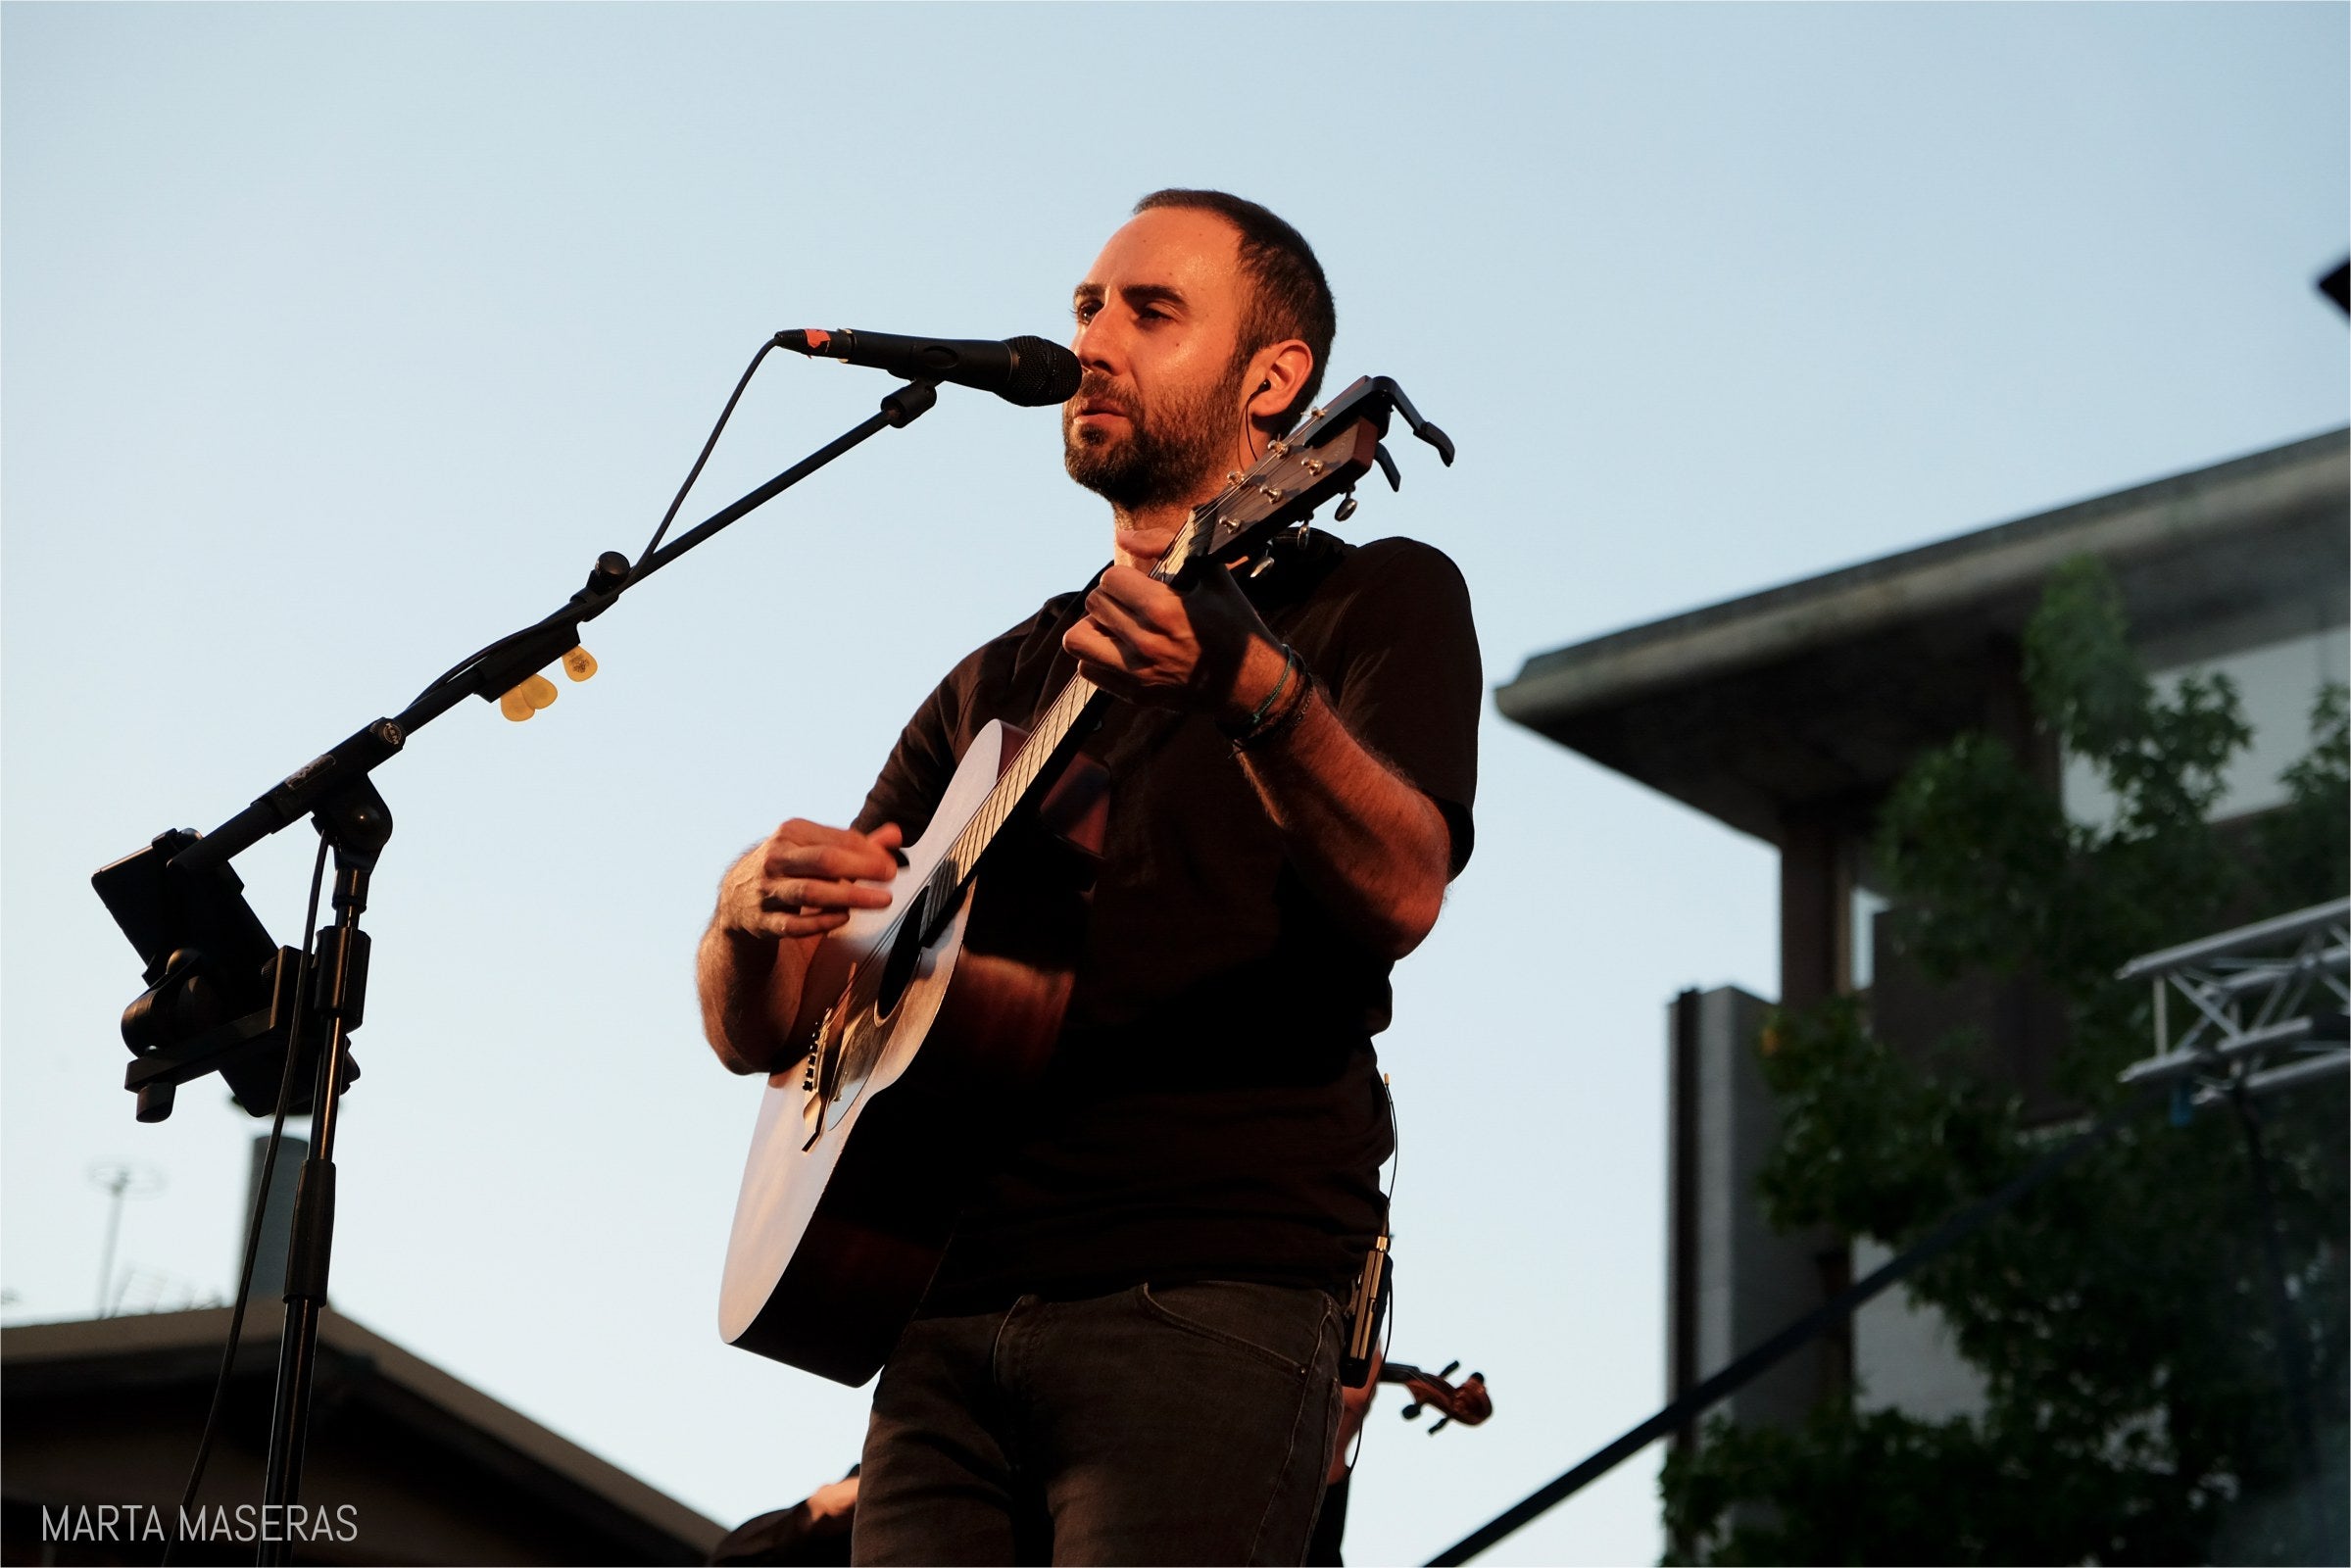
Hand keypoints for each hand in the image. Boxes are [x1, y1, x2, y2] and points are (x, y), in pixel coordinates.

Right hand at [717, 819, 901, 940]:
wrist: (737, 898)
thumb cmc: (788, 869)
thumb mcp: (815, 849)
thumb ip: (856, 844)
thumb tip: (896, 834)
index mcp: (791, 833)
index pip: (838, 839)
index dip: (869, 851)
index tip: (891, 863)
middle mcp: (776, 858)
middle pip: (824, 861)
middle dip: (863, 868)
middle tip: (891, 875)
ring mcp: (768, 890)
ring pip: (811, 892)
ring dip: (850, 897)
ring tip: (881, 900)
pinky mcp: (764, 921)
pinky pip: (795, 924)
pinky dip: (822, 921)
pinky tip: (844, 918)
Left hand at [1063, 560, 1282, 721]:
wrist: (1251, 683)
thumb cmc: (1234, 624)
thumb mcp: (1212, 573)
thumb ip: (1165, 544)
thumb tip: (1122, 537)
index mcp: (1164, 610)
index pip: (1111, 578)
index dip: (1125, 576)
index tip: (1142, 585)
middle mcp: (1146, 643)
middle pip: (1095, 603)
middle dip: (1113, 597)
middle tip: (1133, 603)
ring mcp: (1138, 673)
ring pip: (1078, 638)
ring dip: (1094, 626)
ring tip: (1117, 625)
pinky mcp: (1134, 694)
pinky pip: (1087, 669)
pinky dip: (1097, 656)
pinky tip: (1120, 649)